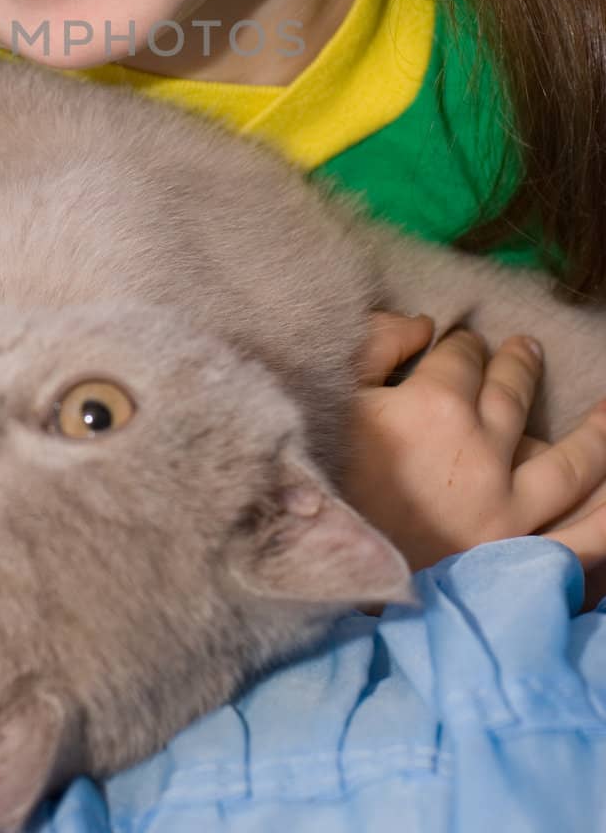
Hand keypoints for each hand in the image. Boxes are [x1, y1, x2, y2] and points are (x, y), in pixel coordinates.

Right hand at [346, 313, 605, 592]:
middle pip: (513, 394)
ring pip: (571, 462)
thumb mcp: (329, 399)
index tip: (459, 344)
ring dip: (594, 430)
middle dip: (519, 365)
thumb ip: (372, 346)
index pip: (461, 357)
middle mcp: (484, 453)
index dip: (461, 345)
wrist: (326, 574)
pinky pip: (585, 539)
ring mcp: (511, 512)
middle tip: (525, 350)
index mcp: (433, 407)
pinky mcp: (524, 560)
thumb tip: (421, 324)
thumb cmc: (319, 480)